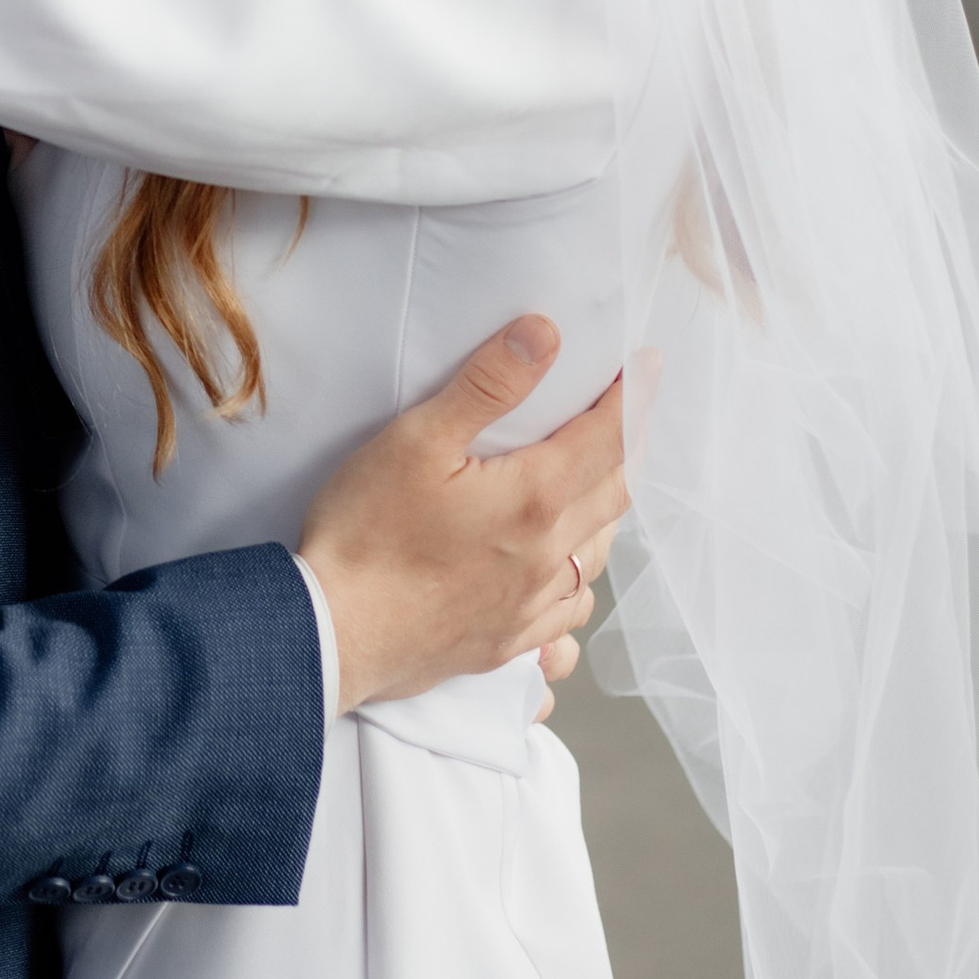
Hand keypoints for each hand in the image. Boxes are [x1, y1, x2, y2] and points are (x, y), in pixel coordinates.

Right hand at [298, 316, 627, 715]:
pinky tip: (559, 580)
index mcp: (535, 499)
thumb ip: (486, 385)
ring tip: (593, 489)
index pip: (608, 438)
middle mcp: (547, 556)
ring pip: (595, 559)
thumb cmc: (367, 534)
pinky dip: (575, 586)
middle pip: (614, 496)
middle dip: (625, 449)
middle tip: (624, 417)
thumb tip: (545, 335)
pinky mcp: (506, 643)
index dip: (632, 398)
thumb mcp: (417, 440)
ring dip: (604, 516)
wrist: (333, 635)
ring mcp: (530, 607)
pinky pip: (567, 617)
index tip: (645, 367)